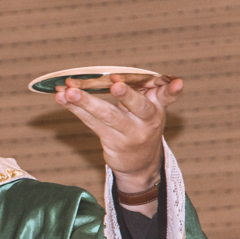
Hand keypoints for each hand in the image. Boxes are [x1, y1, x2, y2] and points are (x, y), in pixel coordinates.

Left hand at [55, 75, 181, 201]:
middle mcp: (147, 121)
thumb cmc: (141, 125)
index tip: (177, 82)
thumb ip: (140, 91)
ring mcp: (129, 133)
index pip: (168, 96)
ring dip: (86, 101)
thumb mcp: (148, 109)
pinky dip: (75, 108)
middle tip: (116, 85)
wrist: (141, 164)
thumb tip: (112, 74)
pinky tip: (62, 99)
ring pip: (107, 115)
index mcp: (158, 107)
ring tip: (69, 91)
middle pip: (138, 106)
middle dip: (127, 95)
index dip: (172, 90)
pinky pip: (91, 122)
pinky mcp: (111, 141)